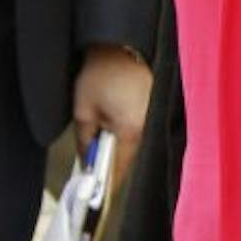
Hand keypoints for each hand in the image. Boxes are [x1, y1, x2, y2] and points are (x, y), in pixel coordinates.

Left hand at [73, 46, 149, 173]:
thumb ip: (85, 142)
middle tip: (97, 164)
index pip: (121, 169)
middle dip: (115, 164)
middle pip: (133, 159)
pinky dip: (132, 134)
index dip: (108, 183)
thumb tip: (88, 163)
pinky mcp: (158, 108)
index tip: (98, 194)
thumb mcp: (83, 111)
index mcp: (132, 131)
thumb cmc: (100, 75)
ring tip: (106, 141)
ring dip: (123, 148)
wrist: (120, 46)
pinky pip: (146, 130)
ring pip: (139, 145)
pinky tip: (119, 126)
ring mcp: (157, 117)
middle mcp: (150, 127)